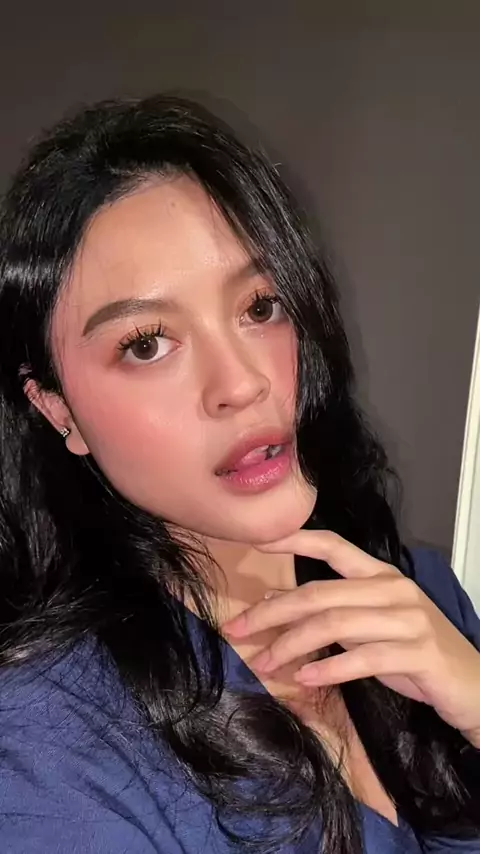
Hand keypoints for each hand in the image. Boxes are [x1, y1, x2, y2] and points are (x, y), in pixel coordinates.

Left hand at [222, 531, 479, 746]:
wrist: (474, 685)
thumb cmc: (414, 652)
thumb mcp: (367, 626)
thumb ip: (327, 610)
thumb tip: (273, 599)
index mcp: (380, 575)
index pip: (332, 546)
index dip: (294, 540)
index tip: (257, 541)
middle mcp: (393, 589)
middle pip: (319, 593)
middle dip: (272, 612)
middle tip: (236, 629)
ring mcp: (408, 619)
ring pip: (334, 624)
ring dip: (291, 645)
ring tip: (264, 664)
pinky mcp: (418, 652)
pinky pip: (363, 658)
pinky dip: (329, 669)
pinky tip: (305, 679)